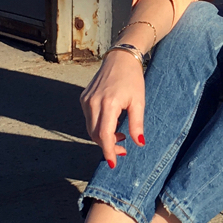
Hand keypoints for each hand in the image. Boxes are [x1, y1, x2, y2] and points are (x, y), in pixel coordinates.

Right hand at [79, 49, 145, 167]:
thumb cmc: (132, 79)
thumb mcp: (138, 102)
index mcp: (108, 104)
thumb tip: (139, 143)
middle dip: (107, 146)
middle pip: (95, 135)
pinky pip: (89, 119)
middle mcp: (93, 103)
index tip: (113, 163)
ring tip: (120, 136)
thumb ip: (137, 124)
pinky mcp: (84, 98)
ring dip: (103, 138)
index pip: (104, 135)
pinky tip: (112, 125)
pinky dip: (99, 127)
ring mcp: (86, 100)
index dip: (108, 151)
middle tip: (123, 150)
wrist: (120, 58)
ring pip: (91, 128)